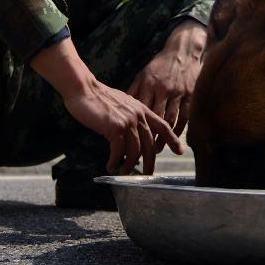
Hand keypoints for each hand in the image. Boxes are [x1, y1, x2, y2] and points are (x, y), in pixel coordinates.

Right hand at [30, 37, 182, 174]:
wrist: (84, 89)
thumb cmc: (99, 98)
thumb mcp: (122, 105)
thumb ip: (131, 117)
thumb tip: (133, 136)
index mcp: (142, 109)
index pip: (163, 126)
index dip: (172, 139)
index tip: (180, 151)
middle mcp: (138, 115)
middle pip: (150, 145)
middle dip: (149, 163)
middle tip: (147, 175)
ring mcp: (128, 121)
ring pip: (134, 151)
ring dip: (128, 165)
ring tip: (123, 172)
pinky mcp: (115, 127)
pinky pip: (119, 151)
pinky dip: (115, 161)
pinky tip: (110, 166)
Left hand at [128, 19, 206, 138]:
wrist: (183, 50)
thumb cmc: (161, 65)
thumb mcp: (144, 74)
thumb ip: (134, 90)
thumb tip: (122, 108)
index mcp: (149, 84)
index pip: (140, 110)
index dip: (134, 126)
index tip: (128, 140)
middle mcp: (162, 89)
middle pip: (154, 118)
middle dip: (147, 137)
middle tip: (141, 152)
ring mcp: (178, 92)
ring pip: (169, 119)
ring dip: (163, 137)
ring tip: (156, 150)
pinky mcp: (190, 94)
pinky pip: (185, 116)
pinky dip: (179, 129)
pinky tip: (174, 138)